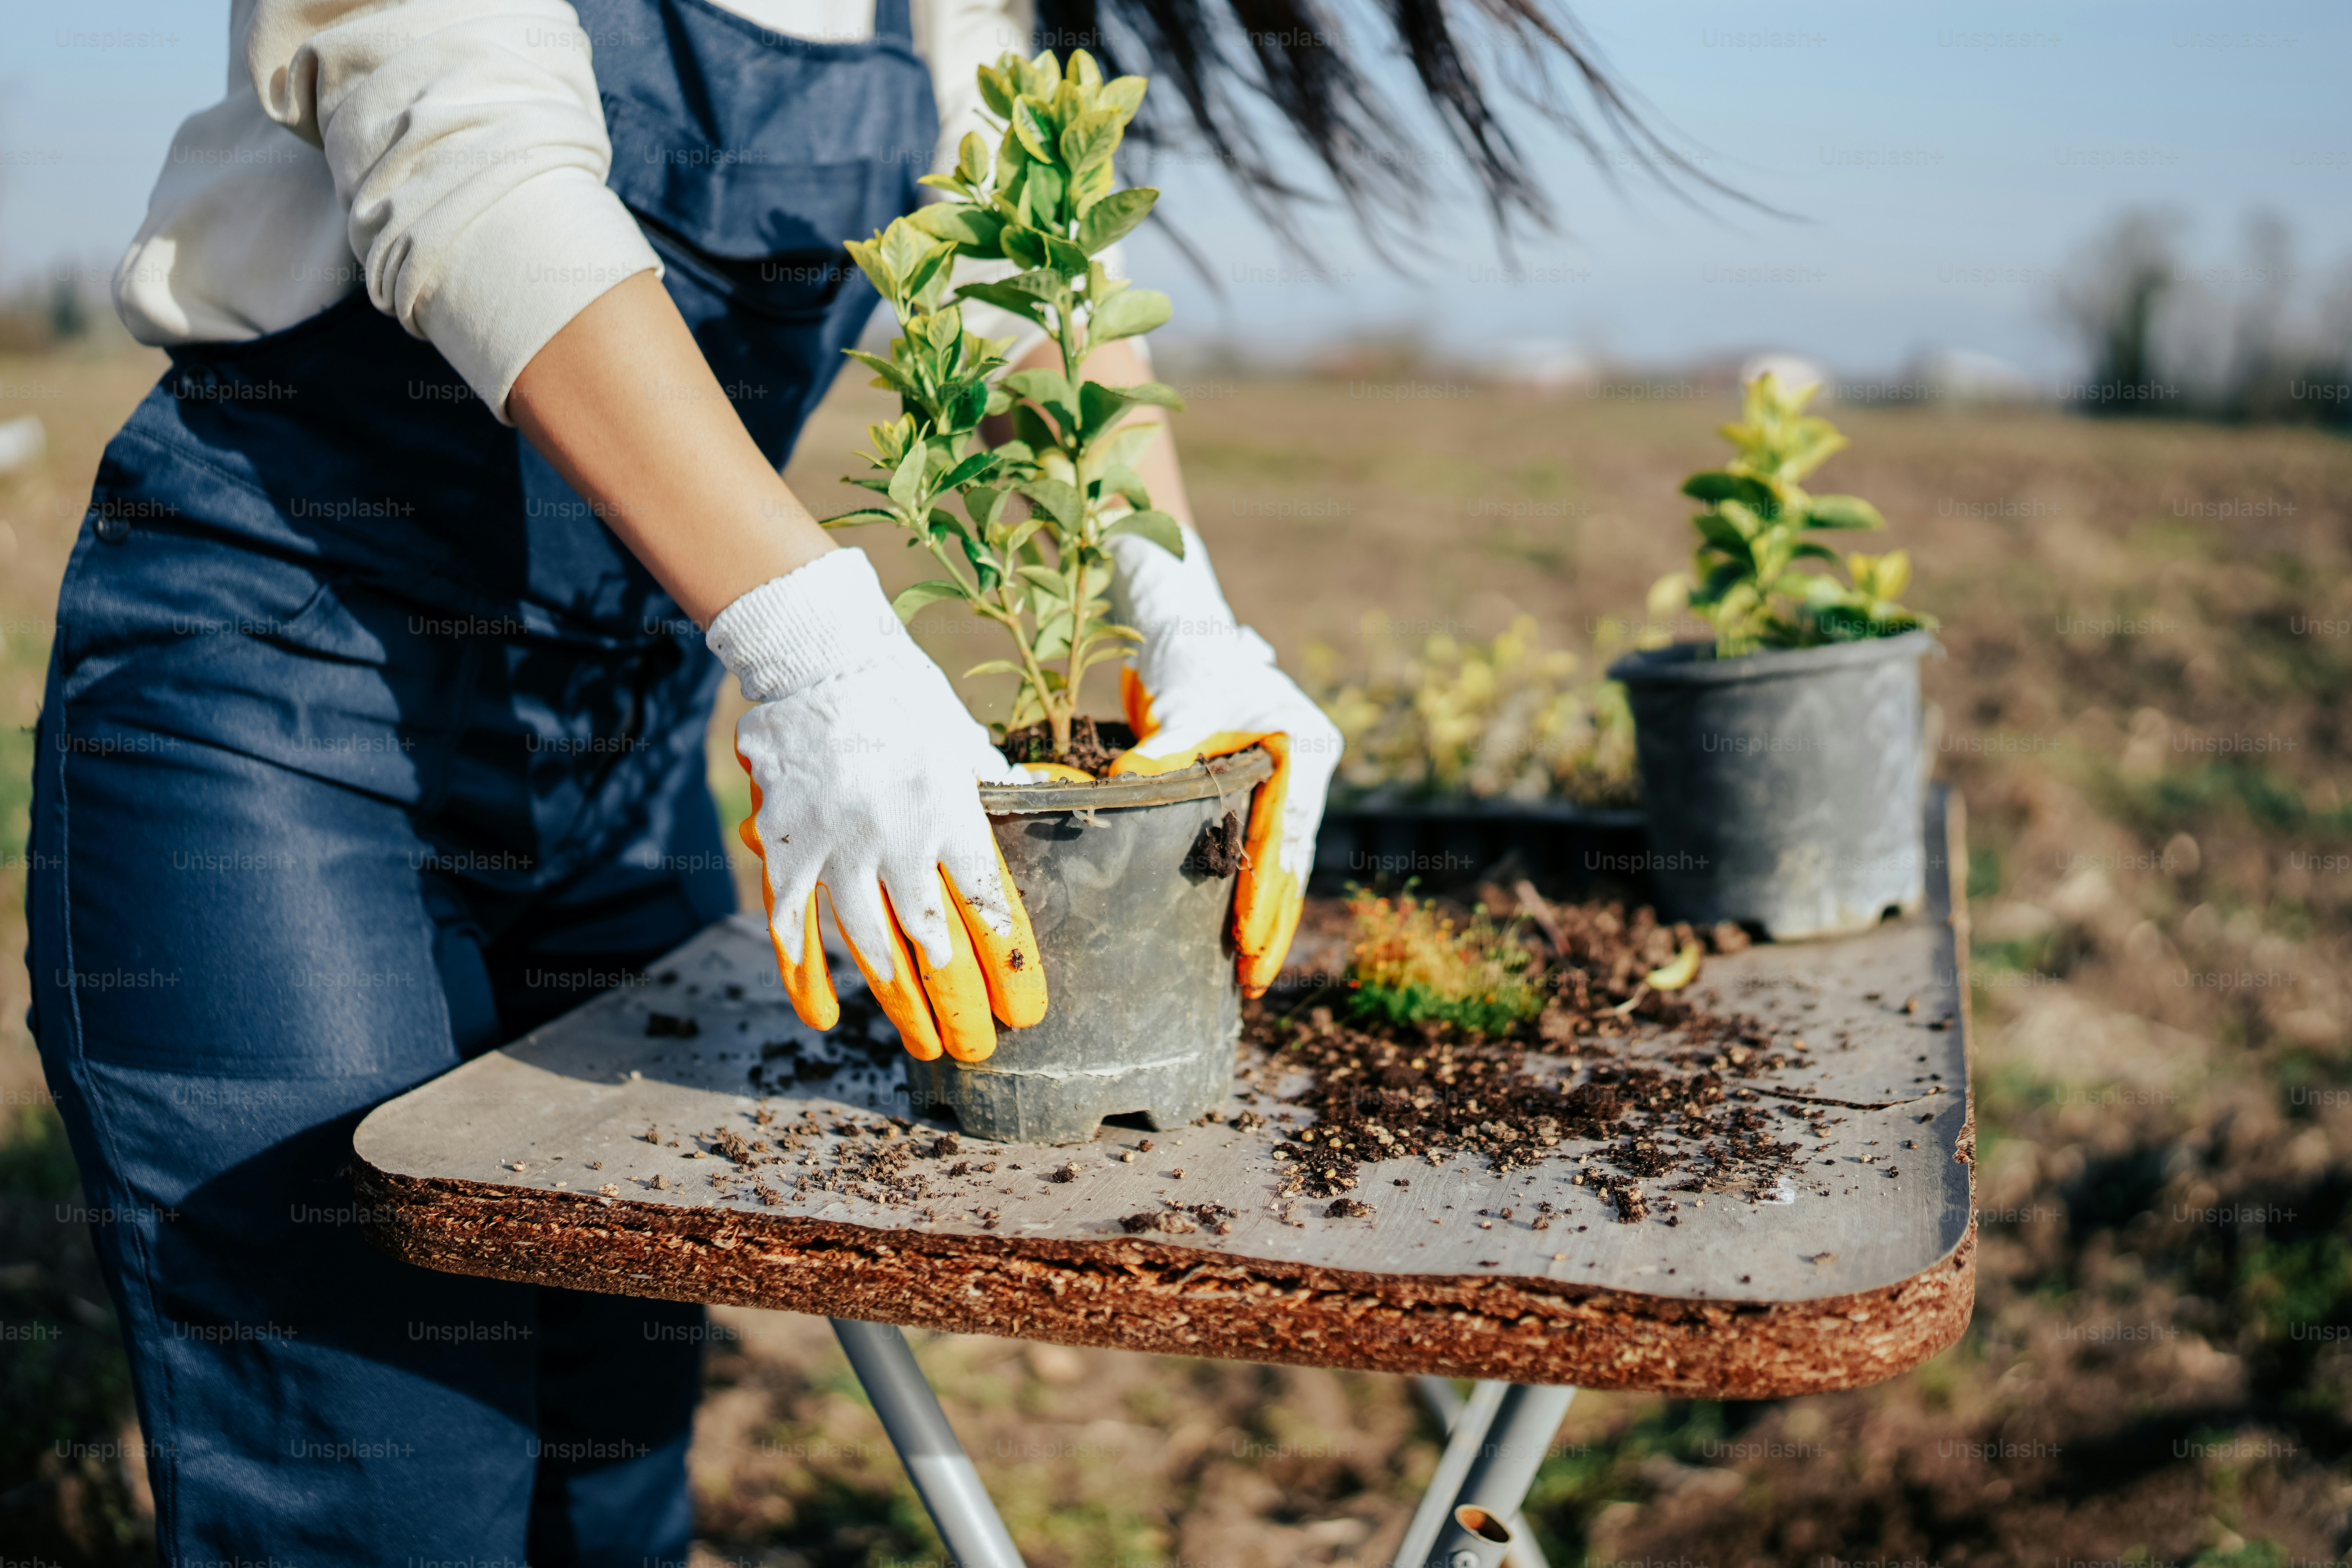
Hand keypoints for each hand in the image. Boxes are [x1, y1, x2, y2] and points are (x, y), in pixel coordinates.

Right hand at [709, 550, 1046, 1059]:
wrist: (821, 659)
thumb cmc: (903, 695)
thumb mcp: (963, 740)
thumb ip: (990, 787)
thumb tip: (1028, 806)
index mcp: (950, 814)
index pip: (989, 908)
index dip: (1008, 967)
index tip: (1026, 1011)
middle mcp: (896, 840)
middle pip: (935, 943)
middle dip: (961, 1004)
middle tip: (979, 1049)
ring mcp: (836, 848)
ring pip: (871, 947)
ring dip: (900, 1003)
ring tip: (925, 1044)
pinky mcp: (787, 849)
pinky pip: (793, 928)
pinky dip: (805, 977)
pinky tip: (825, 1017)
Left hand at [1102, 526, 1339, 994]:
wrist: (1182, 621)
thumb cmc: (1188, 654)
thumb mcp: (1182, 704)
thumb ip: (1160, 752)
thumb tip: (1117, 792)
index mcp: (1303, 746)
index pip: (1285, 833)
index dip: (1267, 892)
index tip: (1248, 941)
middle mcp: (1305, 767)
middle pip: (1290, 857)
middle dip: (1273, 921)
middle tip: (1254, 981)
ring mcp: (1285, 778)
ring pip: (1280, 860)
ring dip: (1265, 914)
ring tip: (1249, 972)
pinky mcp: (1258, 785)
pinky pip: (1260, 847)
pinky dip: (1249, 887)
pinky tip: (1236, 931)